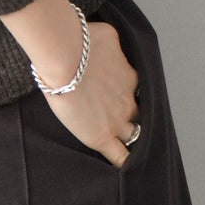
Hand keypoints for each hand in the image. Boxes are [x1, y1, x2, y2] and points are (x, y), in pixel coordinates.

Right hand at [41, 20, 140, 167]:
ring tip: (126, 143)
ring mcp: (117, 119)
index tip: (118, 92)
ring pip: (133, 133)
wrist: (66, 56)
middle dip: (133, 114)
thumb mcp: (105, 34)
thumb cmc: (81, 40)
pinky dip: (124, 163)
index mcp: (128, 75)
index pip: (132, 88)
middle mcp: (128, 98)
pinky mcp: (101, 136)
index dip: (126, 92)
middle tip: (124, 117)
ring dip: (130, 136)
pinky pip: (119, 155)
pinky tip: (128, 170)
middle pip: (138, 112)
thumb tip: (105, 41)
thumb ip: (110, 42)